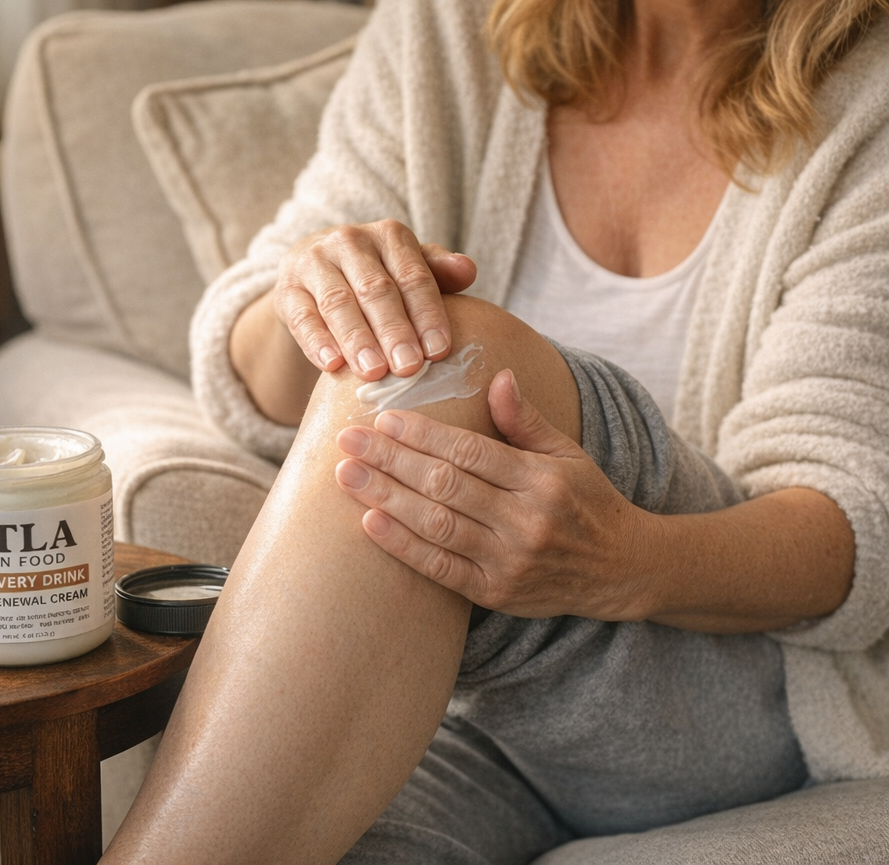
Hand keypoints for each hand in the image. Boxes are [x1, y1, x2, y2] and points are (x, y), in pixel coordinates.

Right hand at [274, 220, 476, 380]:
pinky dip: (316, 341)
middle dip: (394, 331)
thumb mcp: (409, 270)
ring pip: (337, 303)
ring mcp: (313, 262)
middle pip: (376, 290)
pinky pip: (302, 317)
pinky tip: (331, 365)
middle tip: (409, 368)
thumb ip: (439, 273)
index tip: (439, 351)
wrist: (316, 275)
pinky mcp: (287, 289)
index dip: (427, 314)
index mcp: (389, 235)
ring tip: (374, 373)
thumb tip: (468, 270)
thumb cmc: (378, 276)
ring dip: (357, 340)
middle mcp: (349, 241)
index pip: (413, 276)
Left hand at [334, 370, 655, 618]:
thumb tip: (497, 376)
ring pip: (437, 525)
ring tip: (347, 475)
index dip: (424, 435)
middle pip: (445, 485)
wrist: (622, 570)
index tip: (384, 418)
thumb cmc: (588, 502)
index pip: (470, 452)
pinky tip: (371, 522)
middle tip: (348, 440)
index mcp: (541, 481)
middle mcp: (525, 522)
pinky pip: (441, 569)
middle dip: (390, 461)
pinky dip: (403, 546)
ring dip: (386, 498)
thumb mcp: (567, 454)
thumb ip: (526, 419)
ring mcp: (509, 562)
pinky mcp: (495, 594)